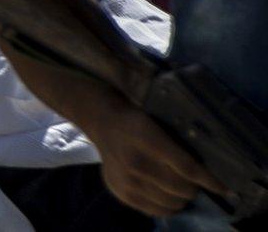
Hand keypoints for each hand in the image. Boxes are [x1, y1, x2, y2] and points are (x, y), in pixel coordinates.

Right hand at [0, 21, 227, 217]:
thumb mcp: (159, 118)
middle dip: (195, 187)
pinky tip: (167, 196)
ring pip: (170, 202)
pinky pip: (154, 210)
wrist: (100, 119)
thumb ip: (181, 139)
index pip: (187, 167)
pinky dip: (166, 206)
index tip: (225, 188)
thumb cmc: (136, 116)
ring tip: (181, 187)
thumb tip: (209, 164)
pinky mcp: (120, 191)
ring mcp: (125, 179)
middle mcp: (134, 161)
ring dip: (181, 197)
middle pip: (180, 188)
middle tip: (196, 180)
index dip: (210, 180)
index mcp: (147, 138)